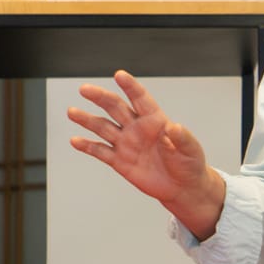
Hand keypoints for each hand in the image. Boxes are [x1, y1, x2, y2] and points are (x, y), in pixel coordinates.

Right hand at [67, 71, 223, 232]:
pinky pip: (101, 151)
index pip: (140, 98)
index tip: (119, 75)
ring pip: (103, 127)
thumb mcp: (191, 150)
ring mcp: (126, 143)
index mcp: (155, 120)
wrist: (182, 187)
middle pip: (115, 107)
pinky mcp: (119, 161)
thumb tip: (175, 127)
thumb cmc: (189, 164)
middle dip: (100, 97)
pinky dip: (88, 146)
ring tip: (72, 112)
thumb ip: (182, 138)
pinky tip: (75, 140)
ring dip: (87, 119)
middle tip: (85, 89)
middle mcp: (137, 128)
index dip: (130, 87)